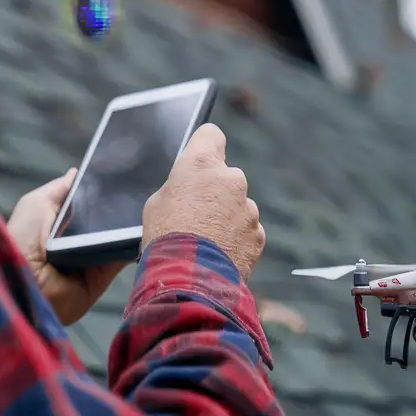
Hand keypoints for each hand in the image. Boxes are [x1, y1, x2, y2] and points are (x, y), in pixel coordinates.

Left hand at [7, 169, 130, 325]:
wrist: (24, 282)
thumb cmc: (23, 237)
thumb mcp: (36, 204)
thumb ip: (59, 189)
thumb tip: (77, 173)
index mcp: (59, 223)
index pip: (87, 204)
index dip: (102, 191)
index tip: (123, 174)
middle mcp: (76, 241)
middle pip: (106, 220)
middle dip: (120, 206)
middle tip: (141, 188)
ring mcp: (90, 260)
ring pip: (118, 238)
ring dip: (130, 225)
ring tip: (146, 204)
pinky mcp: (100, 279)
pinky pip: (121, 259)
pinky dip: (133, 246)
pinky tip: (144, 228)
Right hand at [142, 123, 264, 280]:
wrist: (187, 281)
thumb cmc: (165, 238)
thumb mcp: (157, 203)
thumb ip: (180, 186)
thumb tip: (189, 189)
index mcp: (201, 164)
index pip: (211, 135)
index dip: (205, 146)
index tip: (201, 157)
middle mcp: (231, 179)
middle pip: (225, 176)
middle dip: (215, 190)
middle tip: (196, 213)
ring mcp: (248, 208)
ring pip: (238, 205)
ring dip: (226, 217)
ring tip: (206, 240)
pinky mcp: (258, 234)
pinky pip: (247, 229)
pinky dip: (236, 238)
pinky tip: (219, 253)